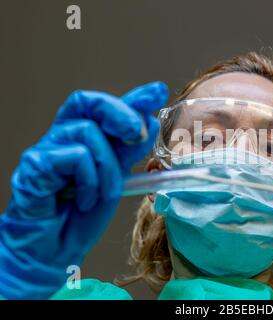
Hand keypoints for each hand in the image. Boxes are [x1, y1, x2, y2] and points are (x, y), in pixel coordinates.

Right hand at [0, 82, 167, 298]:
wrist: (57, 248)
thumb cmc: (83, 212)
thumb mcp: (116, 176)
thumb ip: (128, 149)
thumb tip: (150, 121)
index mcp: (82, 136)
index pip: (104, 106)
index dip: (132, 97)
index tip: (158, 93)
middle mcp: (61, 136)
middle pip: (88, 102)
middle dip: (121, 113)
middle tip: (138, 133)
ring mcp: (46, 149)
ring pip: (88, 133)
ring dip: (107, 167)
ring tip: (103, 193)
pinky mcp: (34, 167)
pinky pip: (74, 157)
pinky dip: (89, 181)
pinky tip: (84, 199)